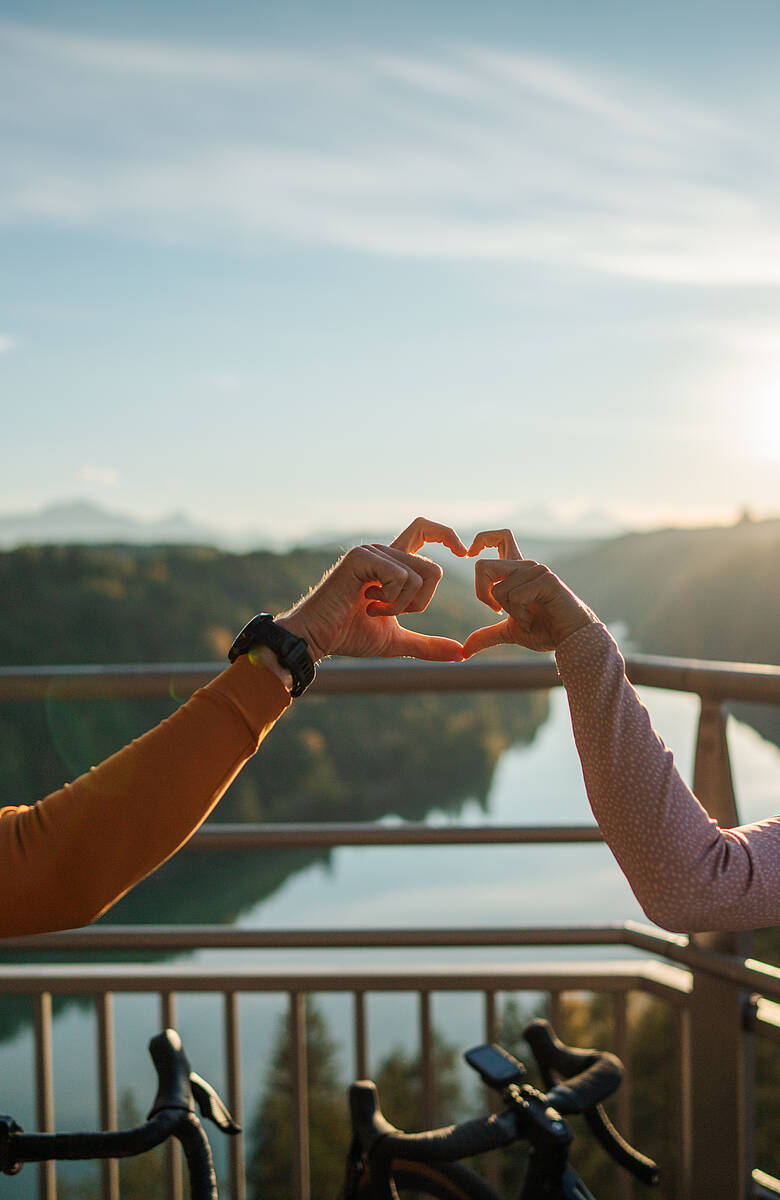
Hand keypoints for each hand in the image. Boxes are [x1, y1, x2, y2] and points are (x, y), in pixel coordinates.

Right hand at [278, 517, 467, 660]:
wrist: (318, 639)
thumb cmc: (350, 636)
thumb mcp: (397, 641)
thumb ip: (428, 645)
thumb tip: (462, 654)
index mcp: (393, 564)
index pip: (424, 531)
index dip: (447, 534)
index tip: (463, 551)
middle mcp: (384, 551)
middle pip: (432, 569)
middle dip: (419, 604)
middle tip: (388, 613)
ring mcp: (372, 551)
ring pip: (418, 576)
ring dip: (400, 606)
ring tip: (371, 609)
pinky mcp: (362, 557)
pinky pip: (400, 577)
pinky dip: (389, 600)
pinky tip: (364, 604)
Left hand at [462, 528, 595, 656]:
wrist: (570, 640)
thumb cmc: (545, 632)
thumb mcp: (510, 632)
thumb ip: (487, 635)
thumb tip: (466, 651)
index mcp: (516, 571)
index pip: (499, 537)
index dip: (481, 540)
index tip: (469, 555)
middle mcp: (525, 566)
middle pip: (482, 566)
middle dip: (482, 594)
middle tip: (497, 612)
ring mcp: (536, 571)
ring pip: (498, 589)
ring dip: (509, 613)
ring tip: (528, 618)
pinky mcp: (546, 580)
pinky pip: (515, 597)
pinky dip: (520, 616)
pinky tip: (534, 620)